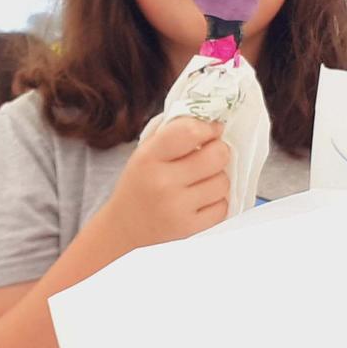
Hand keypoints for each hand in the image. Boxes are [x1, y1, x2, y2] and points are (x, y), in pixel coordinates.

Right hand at [97, 117, 229, 251]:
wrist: (123, 228)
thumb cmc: (139, 184)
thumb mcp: (145, 153)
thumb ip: (173, 133)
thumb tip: (211, 118)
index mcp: (149, 157)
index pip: (190, 131)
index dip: (208, 127)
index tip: (211, 130)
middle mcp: (163, 183)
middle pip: (216, 155)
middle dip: (219, 151)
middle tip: (211, 153)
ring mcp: (177, 208)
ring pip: (223, 181)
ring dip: (217, 178)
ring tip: (202, 180)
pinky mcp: (189, 229)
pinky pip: (223, 207)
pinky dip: (217, 201)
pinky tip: (202, 199)